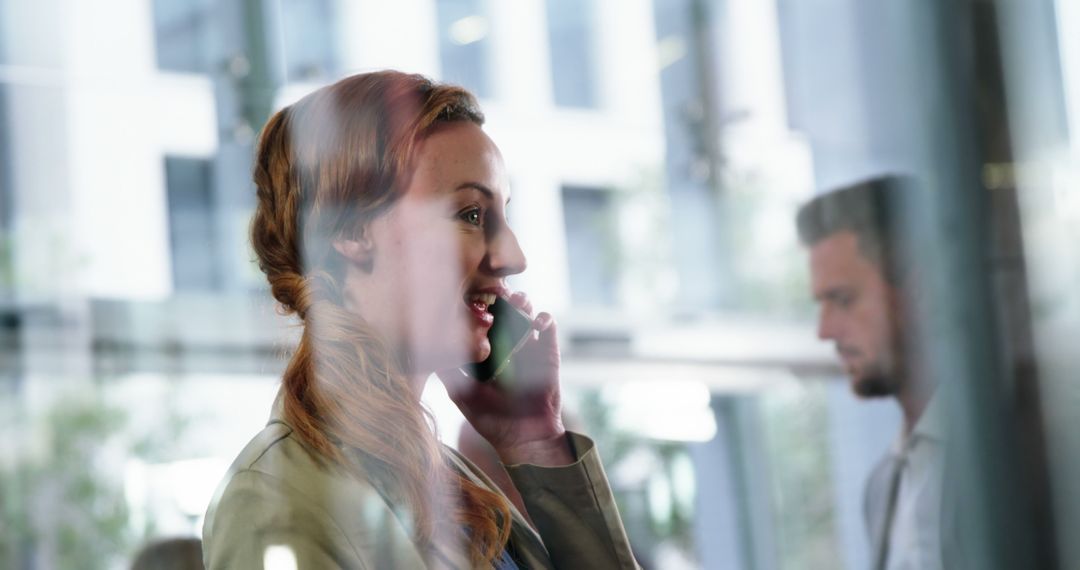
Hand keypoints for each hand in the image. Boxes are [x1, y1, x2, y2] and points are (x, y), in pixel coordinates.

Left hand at [437, 292, 571, 465]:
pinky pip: (549, 327)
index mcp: (485, 350)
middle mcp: (506, 344)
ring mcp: (528, 345)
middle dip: (502, 297)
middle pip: (504, 310)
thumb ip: (449, 374)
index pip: (481, 319)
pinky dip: (545, 319)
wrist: (525, 437)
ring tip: (519, 301)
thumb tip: (427, 353)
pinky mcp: (548, 351)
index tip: (472, 296)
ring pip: (526, 312)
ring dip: (523, 302)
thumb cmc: (491, 419)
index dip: (478, 306)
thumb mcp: (462, 395)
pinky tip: (538, 321)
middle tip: (499, 292)